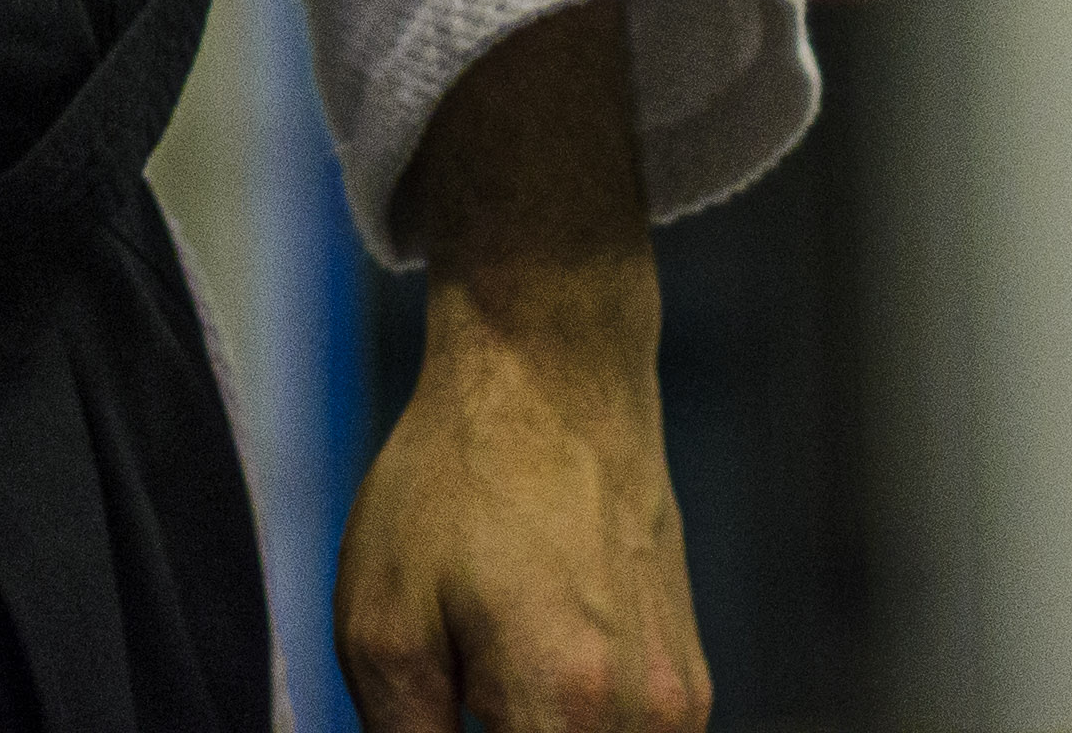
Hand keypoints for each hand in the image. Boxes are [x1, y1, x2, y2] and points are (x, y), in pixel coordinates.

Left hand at [342, 3, 705, 732]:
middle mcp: (644, 717)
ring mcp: (678, 703)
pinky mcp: (687, 683)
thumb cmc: (460, 480)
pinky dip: (574, 732)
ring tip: (485, 686)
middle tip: (453, 700)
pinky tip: (526, 676)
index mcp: (563, 707)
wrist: (553, 374)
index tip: (436, 721)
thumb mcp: (383, 625)